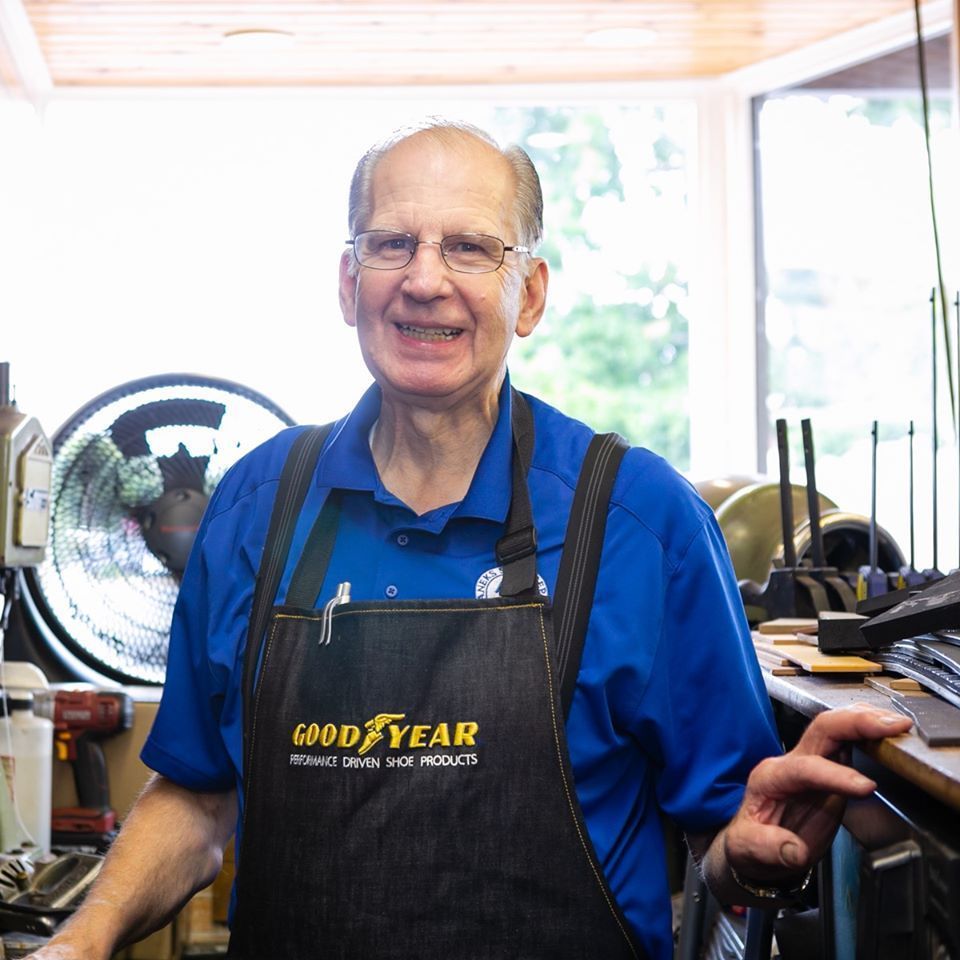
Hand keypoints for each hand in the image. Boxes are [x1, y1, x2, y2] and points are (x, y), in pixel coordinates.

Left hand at [722, 704, 911, 884]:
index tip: (866, 787)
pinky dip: (868, 732)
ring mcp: (811, 763)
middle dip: (856, 723)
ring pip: (835, 728)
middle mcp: (791, 762)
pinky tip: (887, 731)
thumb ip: (768, 846)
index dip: (836, 775)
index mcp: (770, 777)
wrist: (755, 846)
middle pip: (821, 729)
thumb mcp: (747, 848)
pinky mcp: (829, 770)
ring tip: (896, 724)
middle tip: (890, 727)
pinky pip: (848, 742)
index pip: (804, 768)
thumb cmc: (750, 843)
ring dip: (865, 722)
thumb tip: (794, 849)